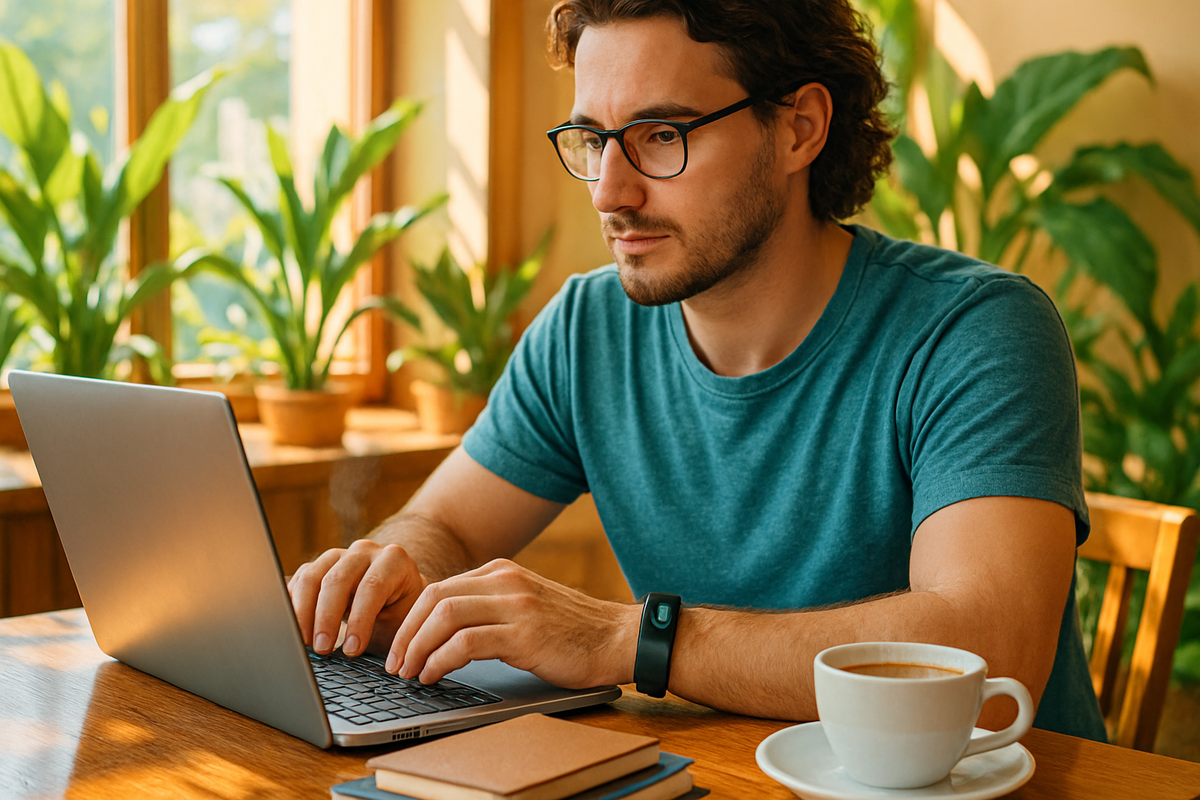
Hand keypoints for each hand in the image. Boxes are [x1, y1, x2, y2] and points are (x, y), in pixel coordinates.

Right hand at [288, 540, 426, 657]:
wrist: (393, 597)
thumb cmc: (401, 613)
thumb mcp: (403, 623)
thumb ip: (392, 635)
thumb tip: (386, 665)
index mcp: (394, 560)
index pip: (372, 586)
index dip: (360, 620)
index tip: (352, 651)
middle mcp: (365, 552)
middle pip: (337, 580)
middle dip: (326, 618)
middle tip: (322, 649)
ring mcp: (338, 556)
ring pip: (311, 577)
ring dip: (304, 614)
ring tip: (306, 643)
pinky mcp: (317, 566)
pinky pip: (298, 582)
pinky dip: (293, 607)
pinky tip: (294, 629)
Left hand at [388, 559, 639, 688]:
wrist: (620, 637)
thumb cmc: (574, 630)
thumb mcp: (527, 604)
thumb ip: (492, 606)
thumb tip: (446, 630)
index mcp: (502, 572)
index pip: (439, 588)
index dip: (411, 619)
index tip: (400, 647)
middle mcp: (505, 581)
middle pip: (433, 597)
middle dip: (406, 632)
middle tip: (395, 663)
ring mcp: (516, 605)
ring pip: (444, 615)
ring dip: (417, 647)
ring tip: (409, 672)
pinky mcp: (525, 634)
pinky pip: (466, 642)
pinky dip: (440, 660)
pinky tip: (434, 675)